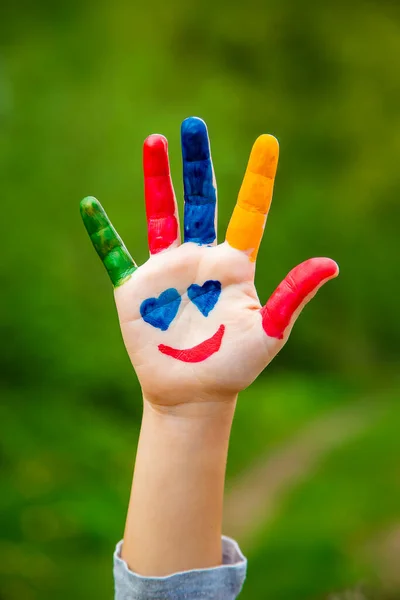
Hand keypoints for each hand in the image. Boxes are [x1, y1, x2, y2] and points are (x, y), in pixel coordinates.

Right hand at [80, 117, 337, 408]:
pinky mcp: (136, 289)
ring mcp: (167, 271)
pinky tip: (89, 205)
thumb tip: (330, 265)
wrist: (194, 393)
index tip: (268, 141)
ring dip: (156, 178)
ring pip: (160, 214)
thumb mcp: (269, 332)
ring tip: (154, 141)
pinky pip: (116, 254)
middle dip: (198, 163)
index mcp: (234, 265)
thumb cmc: (235, 366)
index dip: (259, 177)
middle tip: (193, 124)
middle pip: (200, 200)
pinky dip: (102, 233)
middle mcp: (200, 259)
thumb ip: (292, 296)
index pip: (249, 212)